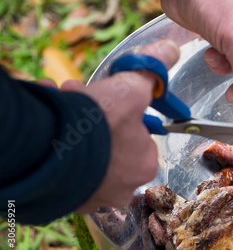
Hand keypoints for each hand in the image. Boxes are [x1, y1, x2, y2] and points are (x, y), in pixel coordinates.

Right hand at [40, 40, 179, 212]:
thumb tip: (170, 50)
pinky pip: (63, 166)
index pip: (137, 133)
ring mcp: (92, 197)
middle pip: (110, 142)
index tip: (102, 95)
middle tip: (74, 94)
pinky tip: (45, 126)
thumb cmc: (99, 125)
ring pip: (85, 153)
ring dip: (72, 126)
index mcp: (144, 165)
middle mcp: (122, 188)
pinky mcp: (63, 200)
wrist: (47, 154)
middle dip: (92, 115)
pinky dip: (55, 144)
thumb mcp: (131, 89)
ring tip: (57, 103)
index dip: (120, 110)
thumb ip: (151, 72)